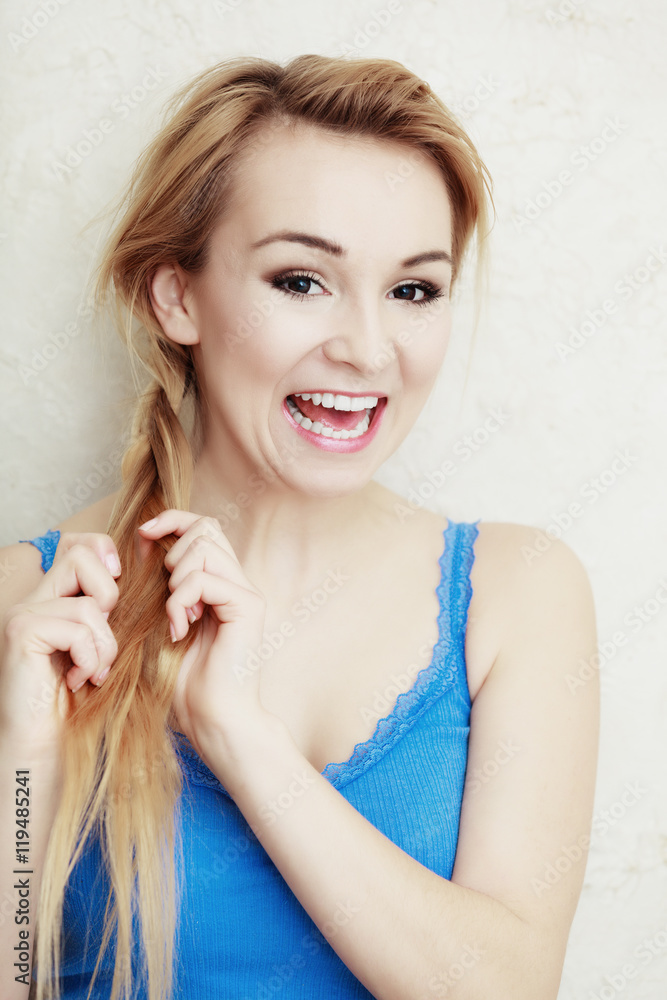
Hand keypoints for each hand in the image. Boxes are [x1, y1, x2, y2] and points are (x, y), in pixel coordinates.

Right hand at [0, 533, 119, 750]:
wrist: (43, 746)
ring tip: (93, 672)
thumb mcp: (103, 647)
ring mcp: (23, 614)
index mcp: (52, 599)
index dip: (105, 555)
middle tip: (102, 642)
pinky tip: (78, 681)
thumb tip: (138, 573)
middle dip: (109, 599)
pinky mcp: (21, 633)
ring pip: (89, 604)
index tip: (118, 591)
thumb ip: (111, 613)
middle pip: (82, 557)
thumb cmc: (79, 701)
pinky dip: (89, 658)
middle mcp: (33, 600)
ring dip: (104, 645)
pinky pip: (78, 628)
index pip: (80, 545)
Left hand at [137, 510, 269, 766]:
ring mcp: (246, 594)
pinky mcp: (248, 608)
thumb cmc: (185, 682)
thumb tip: (146, 543)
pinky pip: (205, 579)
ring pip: (205, 547)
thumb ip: (163, 585)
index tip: (143, 534)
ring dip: (176, 579)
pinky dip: (181, 600)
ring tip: (175, 616)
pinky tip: (179, 629)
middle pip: (207, 527)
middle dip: (174, 550)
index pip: (204, 526)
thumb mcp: (164, 621)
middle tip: (166, 594)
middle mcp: (238, 583)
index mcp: (221, 583)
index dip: (173, 520)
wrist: (213, 720)